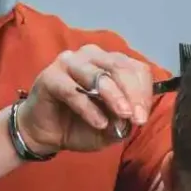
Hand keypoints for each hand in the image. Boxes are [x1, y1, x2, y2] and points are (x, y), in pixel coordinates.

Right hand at [16, 45, 154, 155]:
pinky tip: (99, 123)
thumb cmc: (80, 124)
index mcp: (110, 63)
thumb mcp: (110, 127)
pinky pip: (73, 91)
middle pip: (120, 68)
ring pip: (98, 75)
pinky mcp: (50, 76)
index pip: (135, 69)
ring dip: (114, 97)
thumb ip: (123, 120)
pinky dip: (89, 108)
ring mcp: (70, 63)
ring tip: (123, 116)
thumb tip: (135, 116)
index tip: (143, 118)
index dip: (143, 92)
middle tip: (138, 119)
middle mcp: (92, 56)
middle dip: (133, 94)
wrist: (46, 133)